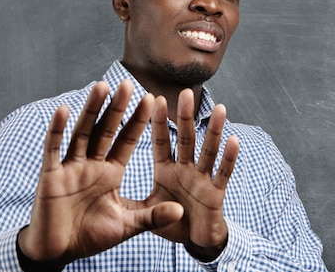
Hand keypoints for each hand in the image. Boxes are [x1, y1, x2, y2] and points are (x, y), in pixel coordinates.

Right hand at [17, 80, 183, 267]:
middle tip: (128, 83)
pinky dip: (57, 130)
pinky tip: (63, 110)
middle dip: (117, 108)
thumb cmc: (90, 236)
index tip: (152, 98)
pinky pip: (54, 149)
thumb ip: (152, 217)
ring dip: (91, 110)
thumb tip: (180, 211)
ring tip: (101, 86)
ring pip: (82, 132)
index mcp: (110, 172)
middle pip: (105, 130)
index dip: (137, 121)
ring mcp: (70, 167)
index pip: (126, 140)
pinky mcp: (50, 175)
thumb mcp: (126, 225)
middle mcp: (91, 164)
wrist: (59, 252)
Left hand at [147, 89, 238, 261]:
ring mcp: (202, 180)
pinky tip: (233, 140)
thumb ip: (130, 200)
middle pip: (185, 139)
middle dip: (185, 117)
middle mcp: (185, 170)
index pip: (162, 143)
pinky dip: (228, 158)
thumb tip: (102, 191)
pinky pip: (222, 174)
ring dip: (213, 131)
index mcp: (166, 171)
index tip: (155, 99)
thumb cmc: (172, 222)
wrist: (195, 242)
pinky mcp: (216, 194)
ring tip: (219, 108)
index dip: (159, 123)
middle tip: (186, 92)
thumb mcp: (146, 210)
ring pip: (207, 151)